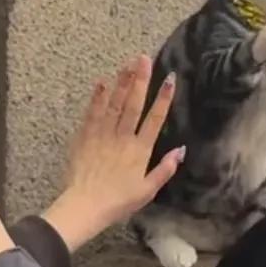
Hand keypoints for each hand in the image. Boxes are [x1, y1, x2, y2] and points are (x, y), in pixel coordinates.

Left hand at [42, 56, 184, 251]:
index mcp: (140, 150)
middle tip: (145, 59)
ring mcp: (103, 135)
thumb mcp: (147, 191)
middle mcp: (122, 138)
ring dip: (122, 82)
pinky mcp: (85, 137)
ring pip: (114, 103)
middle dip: (141, 80)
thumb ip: (164, 169)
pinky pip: (92, 113)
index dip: (163, 98)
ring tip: (128, 63)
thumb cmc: (118, 202)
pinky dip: (97, 97)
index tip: (170, 79)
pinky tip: (102, 81)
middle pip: (134, 104)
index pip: (155, 119)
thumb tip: (180, 150)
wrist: (85, 207)